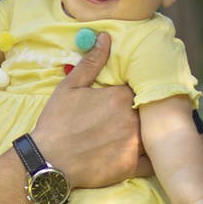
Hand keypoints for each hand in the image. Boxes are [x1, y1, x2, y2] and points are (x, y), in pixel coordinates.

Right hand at [26, 34, 148, 188]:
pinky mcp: (131, 166)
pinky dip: (152, 159)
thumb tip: (106, 37)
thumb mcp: (70, 87)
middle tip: (132, 119)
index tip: (129, 100)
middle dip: (145, 113)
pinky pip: (153, 163)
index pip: (141, 90)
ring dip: (151, 134)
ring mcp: (134, 144)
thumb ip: (92, 63)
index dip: (136, 94)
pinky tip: (146, 156)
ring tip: (142, 136)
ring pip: (154, 135)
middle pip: (150, 112)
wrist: (48, 159)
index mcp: (121, 96)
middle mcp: (132, 118)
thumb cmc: (57, 121)